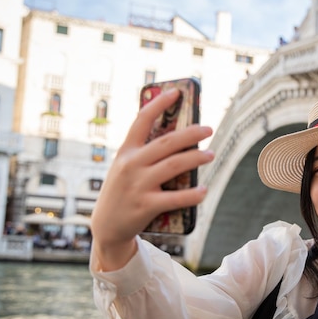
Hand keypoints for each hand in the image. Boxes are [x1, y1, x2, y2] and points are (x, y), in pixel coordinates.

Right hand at [91, 88, 213, 269]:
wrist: (106, 226)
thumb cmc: (123, 191)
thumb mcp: (124, 167)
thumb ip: (144, 153)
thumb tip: (178, 138)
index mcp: (125, 151)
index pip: (142, 120)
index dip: (159, 103)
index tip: (176, 92)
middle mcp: (131, 165)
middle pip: (166, 142)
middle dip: (190, 133)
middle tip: (208, 128)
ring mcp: (138, 185)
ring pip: (174, 166)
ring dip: (196, 158)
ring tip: (211, 154)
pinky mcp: (145, 206)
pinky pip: (175, 198)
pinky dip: (193, 194)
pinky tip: (204, 190)